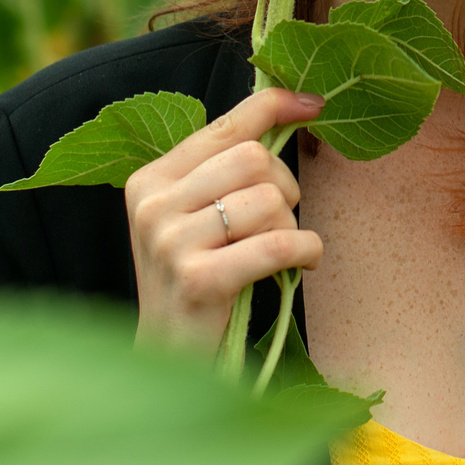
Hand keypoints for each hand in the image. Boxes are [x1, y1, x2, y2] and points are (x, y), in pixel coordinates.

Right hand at [125, 86, 325, 355]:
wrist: (167, 361)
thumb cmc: (196, 278)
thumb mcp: (195, 217)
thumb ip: (225, 168)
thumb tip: (292, 104)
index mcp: (150, 179)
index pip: (224, 126)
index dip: (274, 107)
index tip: (314, 104)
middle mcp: (153, 204)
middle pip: (254, 159)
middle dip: (285, 187)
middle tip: (281, 220)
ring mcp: (171, 243)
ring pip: (269, 201)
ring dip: (291, 225)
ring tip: (279, 249)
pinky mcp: (199, 280)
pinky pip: (277, 244)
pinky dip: (304, 250)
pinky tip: (302, 263)